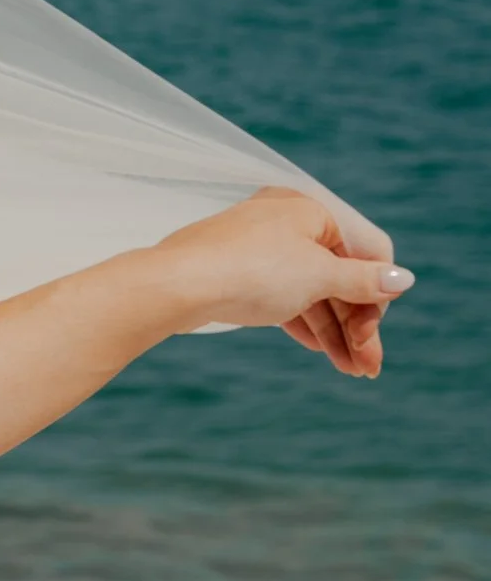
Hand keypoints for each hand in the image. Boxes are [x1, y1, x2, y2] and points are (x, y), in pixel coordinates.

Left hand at [149, 186, 411, 378]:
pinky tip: (323, 351)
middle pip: (339, 275)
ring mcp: (262, 247)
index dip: (375, 296)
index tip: (372, 335)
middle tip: (367, 367)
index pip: (365, 252)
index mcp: (310, 209)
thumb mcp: (318, 276)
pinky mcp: (241, 271)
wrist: (176, 284)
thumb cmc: (251, 270)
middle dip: (357, 324)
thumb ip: (363, 281)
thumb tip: (403, 278)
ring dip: (335, 331)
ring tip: (351, 371)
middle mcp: (287, 221)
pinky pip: (285, 297)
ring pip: (313, 290)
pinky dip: (306, 323)